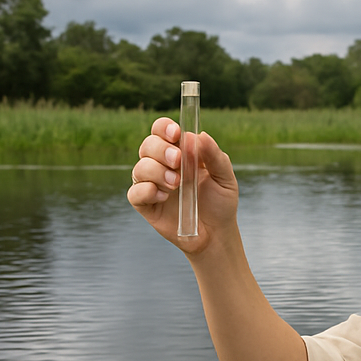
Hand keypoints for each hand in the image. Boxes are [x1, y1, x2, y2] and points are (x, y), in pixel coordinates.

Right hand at [127, 117, 238, 252]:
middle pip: (148, 145)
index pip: (162, 131)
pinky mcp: (146, 204)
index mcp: (180, 153)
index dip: (164, 128)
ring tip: (176, 184)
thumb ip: (215, 156)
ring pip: (140, 167)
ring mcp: (152, 184)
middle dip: (161, 150)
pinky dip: (146, 191)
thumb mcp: (225, 178)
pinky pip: (135, 192)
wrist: (216, 233)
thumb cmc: (220, 203)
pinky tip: (163, 196)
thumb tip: (200, 135)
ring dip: (156, 172)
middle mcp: (162, 165)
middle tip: (178, 162)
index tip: (176, 134)